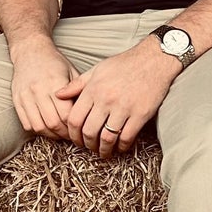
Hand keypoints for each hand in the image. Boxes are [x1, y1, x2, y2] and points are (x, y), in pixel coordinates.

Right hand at [10, 38, 82, 139]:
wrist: (30, 51)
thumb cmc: (54, 62)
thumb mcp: (71, 71)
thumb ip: (78, 91)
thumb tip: (87, 112)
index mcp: (55, 82)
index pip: (66, 114)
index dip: (74, 126)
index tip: (80, 129)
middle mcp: (38, 90)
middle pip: (53, 123)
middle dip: (64, 134)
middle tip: (72, 136)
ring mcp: (25, 96)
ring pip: (39, 126)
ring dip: (51, 135)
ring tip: (59, 134)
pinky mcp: (17, 100)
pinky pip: (27, 124)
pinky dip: (38, 130)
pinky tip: (47, 128)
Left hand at [53, 40, 179, 157]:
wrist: (154, 59)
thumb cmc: (125, 63)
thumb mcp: (97, 69)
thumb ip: (77, 84)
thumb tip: (57, 95)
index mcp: (93, 89)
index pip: (74, 118)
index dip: (72, 134)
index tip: (76, 139)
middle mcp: (106, 100)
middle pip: (89, 132)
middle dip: (87, 144)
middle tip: (89, 147)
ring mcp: (124, 108)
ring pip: (107, 138)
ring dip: (104, 149)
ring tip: (104, 152)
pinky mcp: (140, 114)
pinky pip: (127, 137)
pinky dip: (122, 146)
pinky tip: (120, 147)